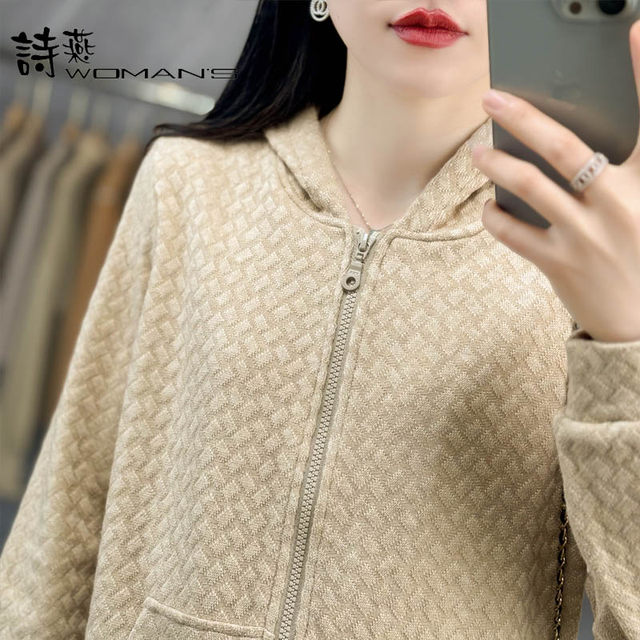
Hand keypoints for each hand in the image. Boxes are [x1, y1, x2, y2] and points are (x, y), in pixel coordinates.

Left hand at [471, 19, 639, 342]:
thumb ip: (620, 171)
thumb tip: (573, 150)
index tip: (632, 28)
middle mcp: (619, 204)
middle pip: (564, 148)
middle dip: (523, 117)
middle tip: (491, 99)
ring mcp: (586, 237)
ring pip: (530, 188)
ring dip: (497, 166)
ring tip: (476, 152)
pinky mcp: (560, 265)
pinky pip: (516, 235)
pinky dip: (497, 218)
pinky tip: (489, 208)